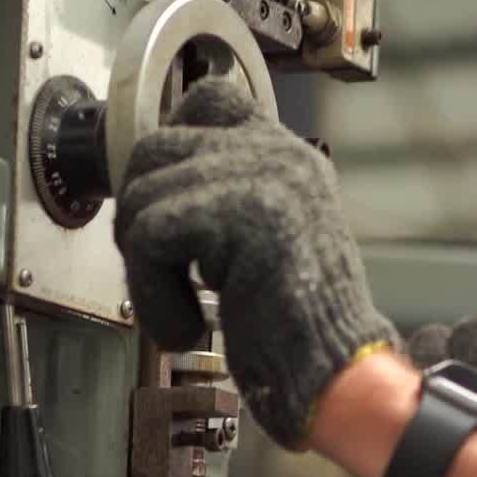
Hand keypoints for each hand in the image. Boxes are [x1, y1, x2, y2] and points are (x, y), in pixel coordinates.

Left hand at [113, 74, 395, 449]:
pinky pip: (151, 236)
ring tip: (180, 312)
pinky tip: (185, 327)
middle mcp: (281, 155)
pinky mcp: (247, 213)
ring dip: (143, 270)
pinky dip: (152, 293)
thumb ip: (222, 199)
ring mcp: (267, 178)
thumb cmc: (294, 330)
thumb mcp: (262, 243)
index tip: (167, 214)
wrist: (339, 376)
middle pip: (155, 149)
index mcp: (289, 157)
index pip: (210, 100)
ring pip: (143, 196)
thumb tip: (144, 186)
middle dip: (137, 220)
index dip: (170, 148)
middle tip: (162, 277)